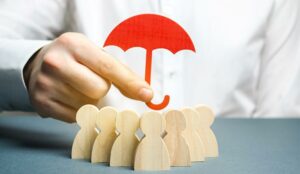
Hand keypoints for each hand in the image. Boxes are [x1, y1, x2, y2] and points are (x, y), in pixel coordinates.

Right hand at [23, 32, 152, 122]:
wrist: (38, 65)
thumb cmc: (75, 59)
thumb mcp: (94, 54)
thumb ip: (119, 71)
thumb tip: (145, 93)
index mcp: (74, 44)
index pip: (108, 66)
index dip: (130, 82)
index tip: (147, 94)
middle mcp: (56, 62)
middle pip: (99, 89)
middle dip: (102, 89)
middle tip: (91, 81)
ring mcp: (45, 83)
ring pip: (88, 105)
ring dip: (90, 101)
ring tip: (77, 88)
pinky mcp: (41, 102)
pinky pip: (75, 117)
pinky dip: (79, 110)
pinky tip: (69, 98)